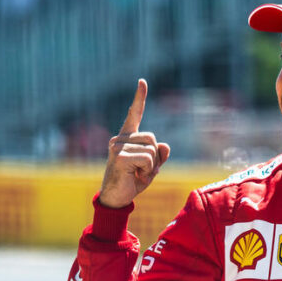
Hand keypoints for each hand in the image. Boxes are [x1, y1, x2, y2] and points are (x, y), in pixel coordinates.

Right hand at [98, 79, 170, 207]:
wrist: (117, 199)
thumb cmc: (132, 181)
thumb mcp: (151, 167)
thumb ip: (159, 155)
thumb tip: (165, 145)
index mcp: (127, 137)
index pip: (135, 114)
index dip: (139, 98)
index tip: (142, 81)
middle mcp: (120, 138)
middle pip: (153, 139)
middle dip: (155, 158)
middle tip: (143, 171)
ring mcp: (118, 146)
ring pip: (152, 150)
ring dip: (151, 167)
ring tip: (138, 175)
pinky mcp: (120, 156)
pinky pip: (148, 159)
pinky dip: (148, 172)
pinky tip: (136, 177)